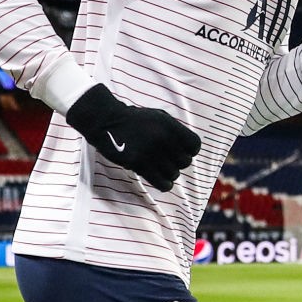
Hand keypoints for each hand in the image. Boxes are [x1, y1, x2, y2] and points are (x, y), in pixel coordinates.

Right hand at [64, 85, 200, 191]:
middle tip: (169, 161)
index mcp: (170, 125)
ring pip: (174, 174)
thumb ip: (174, 130)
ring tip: (162, 170)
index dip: (191, 151)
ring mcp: (151, 152)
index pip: (195, 145)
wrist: (107, 121)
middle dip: (179, 163)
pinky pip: (161, 182)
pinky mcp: (139, 164)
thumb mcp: (159, 116)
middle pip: (185, 162)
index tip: (183, 152)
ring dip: (170, 174)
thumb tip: (189, 148)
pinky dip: (165, 185)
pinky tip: (162, 182)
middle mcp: (163, 138)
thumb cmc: (134, 119)